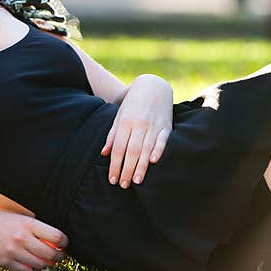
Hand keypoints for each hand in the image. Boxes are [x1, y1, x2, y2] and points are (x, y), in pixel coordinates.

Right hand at [0, 210, 68, 270]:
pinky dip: (31, 267)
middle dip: (59, 255)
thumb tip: (56, 239)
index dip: (64, 241)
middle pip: (51, 254)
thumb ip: (36, 226)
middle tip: (60, 254)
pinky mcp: (6, 263)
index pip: (56, 236)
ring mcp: (13, 252)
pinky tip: (31, 260)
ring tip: (47, 258)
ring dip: (46, 263)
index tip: (64, 242)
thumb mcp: (19, 216)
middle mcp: (21, 239)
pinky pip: (26, 270)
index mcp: (27, 224)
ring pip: (40, 265)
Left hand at [101, 74, 172, 188]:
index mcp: (126, 122)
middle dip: (127, 169)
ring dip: (141, 166)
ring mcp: (154, 124)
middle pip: (132, 150)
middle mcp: (139, 124)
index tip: (112, 179)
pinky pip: (163, 140)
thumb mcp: (119, 115)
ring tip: (136, 181)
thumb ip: (113, 134)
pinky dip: (158, 150)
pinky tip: (153, 162)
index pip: (119, 147)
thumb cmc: (133, 103)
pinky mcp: (166, 125)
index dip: (115, 164)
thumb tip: (104, 153)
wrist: (153, 85)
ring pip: (146, 148)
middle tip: (123, 185)